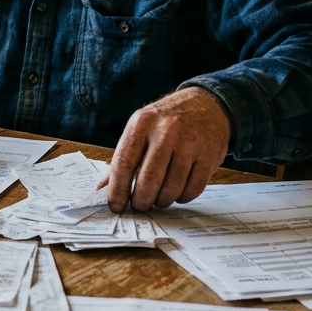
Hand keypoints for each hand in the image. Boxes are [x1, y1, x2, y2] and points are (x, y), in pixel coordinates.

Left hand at [98, 87, 230, 212]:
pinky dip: (182, 197)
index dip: (117, 190)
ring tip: (159, 198)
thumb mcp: (140, 130)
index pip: (123, 163)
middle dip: (142, 201)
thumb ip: (122, 159)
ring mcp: (190, 141)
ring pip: (172, 188)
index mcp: (141, 123)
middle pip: (149, 180)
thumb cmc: (166, 122)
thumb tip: (102, 190)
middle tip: (141, 206)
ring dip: (162, 201)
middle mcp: (166, 130)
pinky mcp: (210, 154)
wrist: (206, 104)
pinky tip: (178, 192)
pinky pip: (193, 189)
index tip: (116, 206)